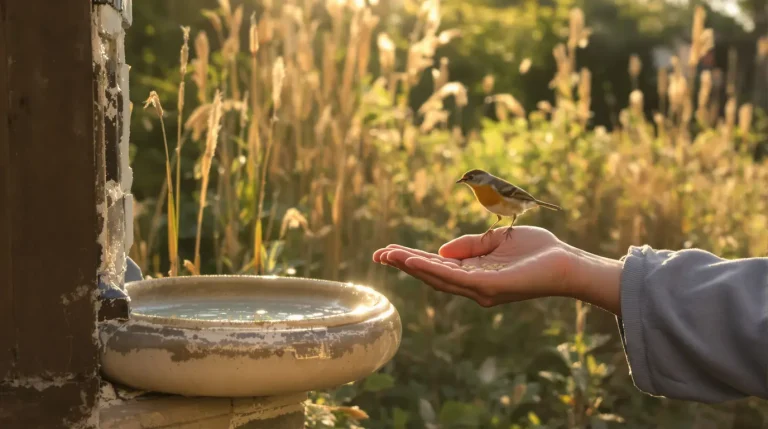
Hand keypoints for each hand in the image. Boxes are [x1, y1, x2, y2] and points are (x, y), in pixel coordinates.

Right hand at [372, 226, 621, 314]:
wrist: (566, 262)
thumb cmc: (538, 250)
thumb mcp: (496, 239)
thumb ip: (470, 244)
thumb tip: (441, 250)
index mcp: (474, 274)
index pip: (437, 267)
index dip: (412, 259)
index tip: (388, 251)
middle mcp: (473, 286)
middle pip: (431, 275)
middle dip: (404, 264)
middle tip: (378, 255)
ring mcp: (479, 289)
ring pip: (437, 278)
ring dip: (411, 266)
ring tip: (389, 256)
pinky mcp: (488, 287)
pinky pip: (454, 278)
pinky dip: (431, 269)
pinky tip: (413, 260)